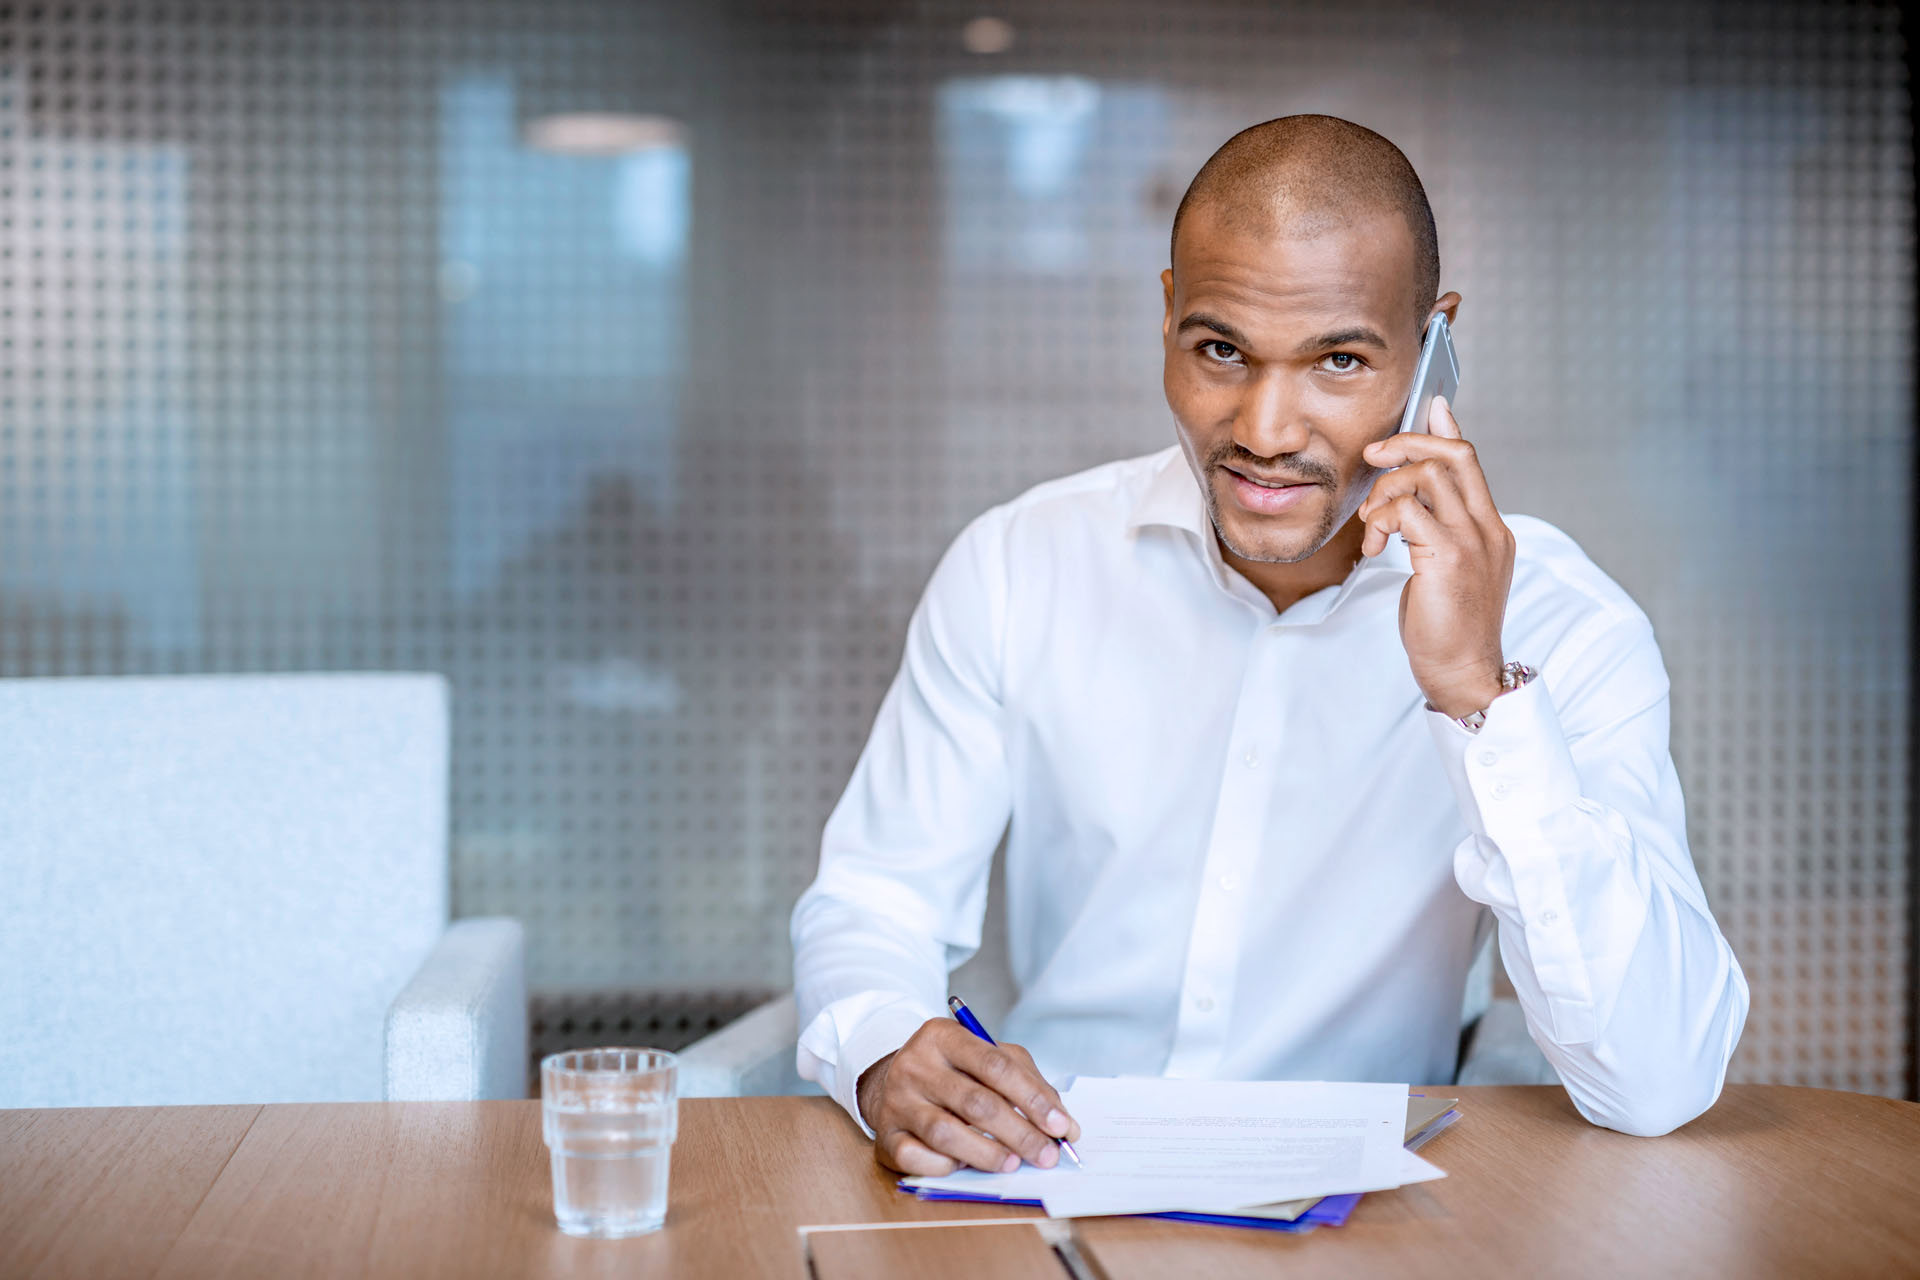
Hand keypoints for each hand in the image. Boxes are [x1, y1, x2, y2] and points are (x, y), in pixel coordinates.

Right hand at [855, 1018, 1080, 1175]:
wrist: (892, 1080)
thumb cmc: (954, 1071)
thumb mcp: (989, 1058)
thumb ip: (1028, 1084)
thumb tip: (1064, 1126)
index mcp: (943, 1036)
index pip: (995, 1065)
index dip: (1032, 1098)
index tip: (1060, 1127)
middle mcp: (915, 1064)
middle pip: (974, 1102)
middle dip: (1019, 1133)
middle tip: (1046, 1155)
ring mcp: (897, 1100)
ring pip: (945, 1132)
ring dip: (986, 1153)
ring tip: (1012, 1163)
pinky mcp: (885, 1135)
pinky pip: (916, 1156)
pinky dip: (945, 1166)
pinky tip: (964, 1165)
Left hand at [1357, 395, 1514, 718]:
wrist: (1464, 673)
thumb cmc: (1449, 628)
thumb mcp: (1447, 570)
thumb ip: (1437, 531)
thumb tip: (1412, 502)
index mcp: (1491, 529)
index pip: (1471, 461)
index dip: (1445, 430)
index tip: (1429, 407)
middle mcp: (1488, 529)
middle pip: (1453, 455)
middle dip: (1407, 444)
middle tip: (1373, 456)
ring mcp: (1472, 542)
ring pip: (1427, 477)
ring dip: (1385, 491)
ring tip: (1372, 524)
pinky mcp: (1448, 559)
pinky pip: (1408, 511)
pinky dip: (1382, 518)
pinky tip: (1374, 545)